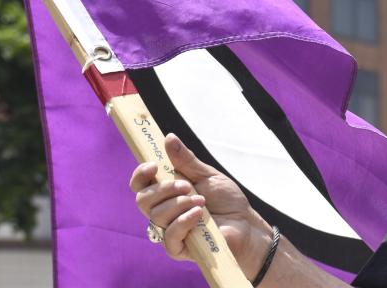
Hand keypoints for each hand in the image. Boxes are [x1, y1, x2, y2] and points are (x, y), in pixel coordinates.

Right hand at [129, 133, 272, 277]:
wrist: (246, 224)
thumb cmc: (226, 200)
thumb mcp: (207, 175)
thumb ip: (186, 160)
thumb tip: (168, 138)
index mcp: (166, 192)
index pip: (141, 184)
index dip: (141, 174)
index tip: (153, 165)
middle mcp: (163, 211)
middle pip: (142, 200)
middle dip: (163, 189)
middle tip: (187, 186)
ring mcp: (169, 231)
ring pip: (156, 216)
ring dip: (180, 204)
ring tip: (202, 201)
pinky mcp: (178, 249)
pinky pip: (169, 237)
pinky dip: (183, 222)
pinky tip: (199, 215)